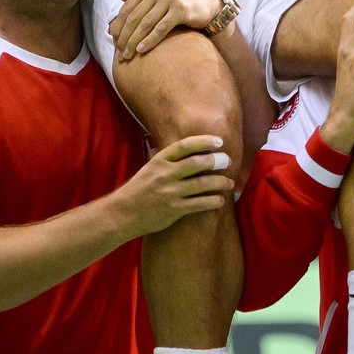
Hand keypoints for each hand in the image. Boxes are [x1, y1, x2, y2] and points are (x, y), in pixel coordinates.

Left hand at [110, 0, 223, 62]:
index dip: (118, 26)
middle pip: (134, 17)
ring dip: (134, 41)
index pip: (127, 8)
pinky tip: (141, 50)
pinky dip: (149, 40)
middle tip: (119, 53)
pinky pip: (160, 28)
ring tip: (127, 55)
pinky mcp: (180, 10)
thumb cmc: (181, 0)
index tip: (113, 41)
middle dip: (125, 37)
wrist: (208, 3)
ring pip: (145, 24)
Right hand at [113, 134, 234, 236]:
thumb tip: (189, 147)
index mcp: (160, 160)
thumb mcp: (150, 167)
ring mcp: (170, 192)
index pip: (185, 146)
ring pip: (202, 184)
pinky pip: (199, 204)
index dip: (204, 141)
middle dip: (216, 161)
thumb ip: (168, 158)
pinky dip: (213, 201)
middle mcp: (166, 174)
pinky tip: (220, 200)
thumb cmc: (139, 188)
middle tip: (227, 161)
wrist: (124, 213)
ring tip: (229, 182)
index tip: (218, 141)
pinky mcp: (174, 209)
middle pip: (197, 163)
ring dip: (219, 182)